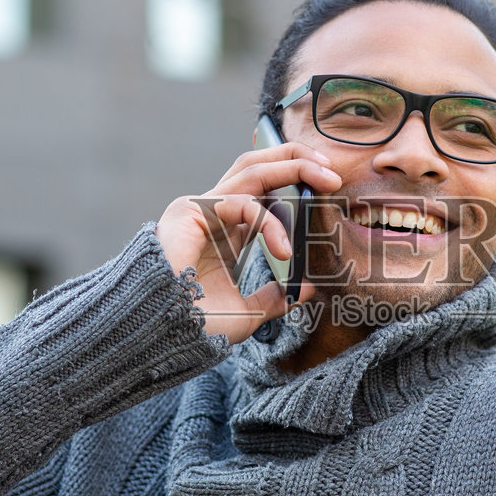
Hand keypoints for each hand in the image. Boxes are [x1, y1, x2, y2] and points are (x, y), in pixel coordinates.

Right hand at [155, 143, 342, 344]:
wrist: (163, 336)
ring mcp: (200, 208)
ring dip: (293, 166)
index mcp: (226, 231)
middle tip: (333, 171)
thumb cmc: (196, 326)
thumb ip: (273, 298)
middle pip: (258, 166)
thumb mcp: (247, 312)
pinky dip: (269, 223)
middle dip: (297, 159)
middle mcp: (213, 212)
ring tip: (327, 180)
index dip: (295, 179)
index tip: (330, 186)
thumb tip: (305, 290)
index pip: (264, 189)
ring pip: (251, 169)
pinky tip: (284, 249)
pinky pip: (241, 203)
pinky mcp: (190, 211)